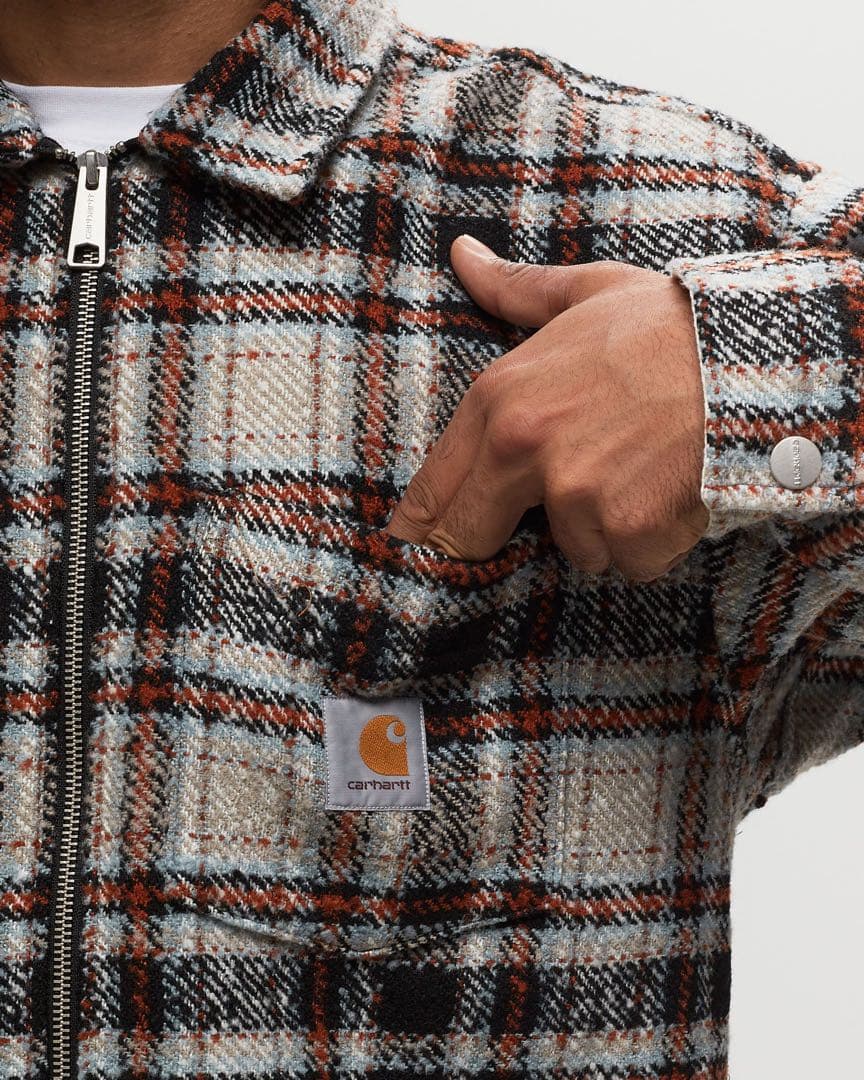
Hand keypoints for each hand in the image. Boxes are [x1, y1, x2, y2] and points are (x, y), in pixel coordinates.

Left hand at [384, 235, 710, 581]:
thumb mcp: (584, 293)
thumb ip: (512, 289)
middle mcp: (526, 451)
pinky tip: (670, 497)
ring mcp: (578, 496)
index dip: (425, 525)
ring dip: (598, 532)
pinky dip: (649, 545)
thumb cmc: (667, 324)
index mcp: (500, 399)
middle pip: (470, 538)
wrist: (755, 353)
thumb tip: (461, 253)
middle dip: (496, 539)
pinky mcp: (630, 531)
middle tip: (541, 519)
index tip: (421, 544)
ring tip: (636, 477)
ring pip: (569, 549)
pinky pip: (627, 563)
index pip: (432, 491)